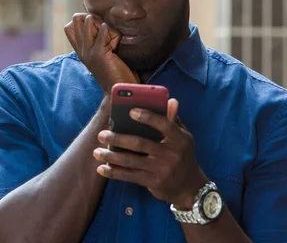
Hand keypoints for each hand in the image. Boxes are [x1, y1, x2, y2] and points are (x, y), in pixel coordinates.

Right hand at [64, 13, 138, 92]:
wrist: (116, 92)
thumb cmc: (115, 73)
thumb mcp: (103, 55)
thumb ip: (100, 43)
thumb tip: (104, 27)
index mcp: (81, 52)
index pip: (69, 29)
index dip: (80, 21)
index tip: (94, 22)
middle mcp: (82, 51)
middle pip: (76, 23)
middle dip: (89, 17)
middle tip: (101, 23)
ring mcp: (89, 52)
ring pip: (87, 24)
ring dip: (99, 22)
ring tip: (106, 29)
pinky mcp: (99, 54)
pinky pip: (102, 32)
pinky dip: (107, 30)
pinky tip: (110, 35)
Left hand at [93, 99, 208, 208]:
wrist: (189, 187)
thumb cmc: (182, 155)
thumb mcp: (184, 138)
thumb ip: (173, 120)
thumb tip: (170, 100)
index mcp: (180, 139)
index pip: (164, 125)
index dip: (148, 117)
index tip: (131, 111)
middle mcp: (172, 154)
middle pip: (140, 143)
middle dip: (118, 138)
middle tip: (102, 134)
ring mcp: (162, 169)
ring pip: (131, 161)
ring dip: (111, 156)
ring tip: (97, 151)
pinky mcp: (153, 182)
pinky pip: (130, 176)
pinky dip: (115, 172)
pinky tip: (102, 168)